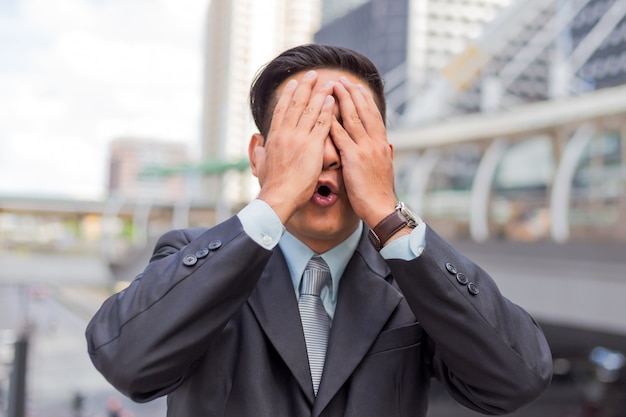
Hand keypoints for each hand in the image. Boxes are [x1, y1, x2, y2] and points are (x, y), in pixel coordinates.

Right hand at [249, 71, 335, 223]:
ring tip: (328, 82)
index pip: (282, 109)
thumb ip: (261, 153)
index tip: (294, 83)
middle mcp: (286, 134)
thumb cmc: (271, 186)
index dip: (289, 94)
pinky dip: (327, 111)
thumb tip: (259, 147)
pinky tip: (332, 101)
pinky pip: (322, 125)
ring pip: (311, 110)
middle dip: (305, 87)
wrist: (278, 197)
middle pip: (297, 104)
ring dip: (320, 94)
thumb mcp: (261, 165)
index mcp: (274, 137)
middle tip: (313, 74)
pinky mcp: (312, 147)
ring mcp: (299, 139)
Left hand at [330, 77, 396, 228]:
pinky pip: (341, 136)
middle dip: (352, 93)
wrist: (380, 208)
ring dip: (342, 100)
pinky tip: (324, 112)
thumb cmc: (380, 192)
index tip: (356, 86)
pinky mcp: (353, 158)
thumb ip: (385, 154)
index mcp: (381, 143)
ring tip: (333, 86)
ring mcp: (364, 149)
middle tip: (342, 79)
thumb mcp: (385, 169)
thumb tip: (387, 145)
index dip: (364, 99)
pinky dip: (333, 122)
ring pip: (352, 118)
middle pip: (363, 111)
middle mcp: (375, 142)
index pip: (372, 115)